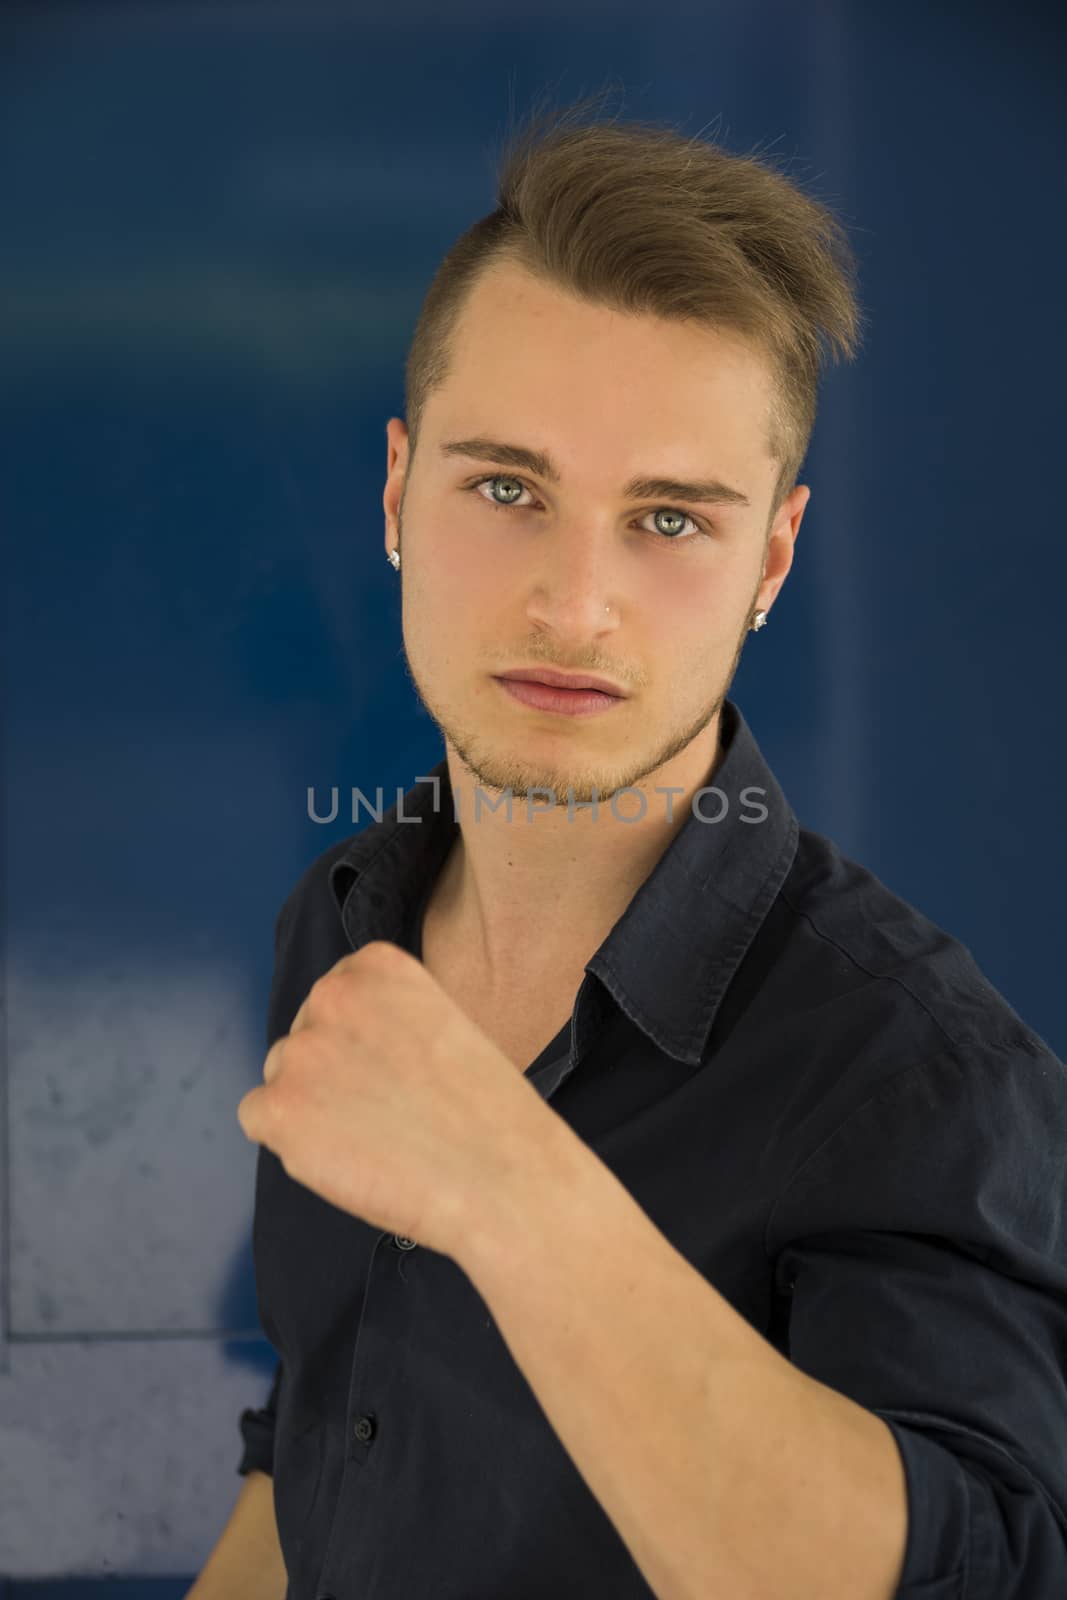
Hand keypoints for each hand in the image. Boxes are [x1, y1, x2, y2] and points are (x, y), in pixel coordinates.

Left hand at [236, 939, 552, 1258]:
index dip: (359, 1047)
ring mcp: (299, 1051)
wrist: (502, 1177)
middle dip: (331, 1077)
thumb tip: (336, 1051)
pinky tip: (347, 1157)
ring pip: (281, 1079)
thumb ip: (381, 1020)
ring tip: (376, 1139)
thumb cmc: (484, 1113)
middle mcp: (331, 994)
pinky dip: (292, 1144)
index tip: (395, 1074)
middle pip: (302, 1038)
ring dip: (313, 1110)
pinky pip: (257, 1119)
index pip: (334, 1001)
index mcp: (375, 965)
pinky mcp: (277, 1109)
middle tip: (388, 1115)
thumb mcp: (440, 1025)